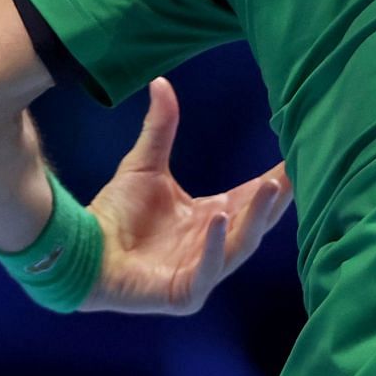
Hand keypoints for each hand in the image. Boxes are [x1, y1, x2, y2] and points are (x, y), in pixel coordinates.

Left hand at [79, 77, 292, 314]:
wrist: (80, 248)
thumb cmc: (113, 214)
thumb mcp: (144, 164)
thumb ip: (160, 127)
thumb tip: (161, 82)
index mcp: (209, 218)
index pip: (249, 198)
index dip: (272, 181)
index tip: (295, 159)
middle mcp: (212, 245)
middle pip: (254, 222)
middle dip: (275, 198)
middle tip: (294, 173)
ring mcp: (202, 271)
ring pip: (240, 245)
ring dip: (256, 217)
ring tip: (269, 188)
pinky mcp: (185, 293)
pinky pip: (207, 271)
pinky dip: (215, 246)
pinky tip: (218, 219)